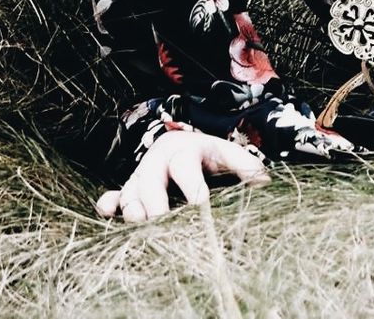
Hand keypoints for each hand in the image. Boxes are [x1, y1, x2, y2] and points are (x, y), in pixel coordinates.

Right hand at [95, 127, 269, 221]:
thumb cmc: (210, 157)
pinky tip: (108, 214)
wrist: (183, 149)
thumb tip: (265, 183)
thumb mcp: (229, 155)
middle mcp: (156, 161)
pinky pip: (112, 198)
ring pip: (130, 193)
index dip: (193, 188)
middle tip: (163, 223)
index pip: (185, 168)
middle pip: (150, 181)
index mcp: (183, 149)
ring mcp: (139, 177)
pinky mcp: (127, 191)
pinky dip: (109, 206)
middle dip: (156, 203)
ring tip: (140, 224)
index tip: (202, 208)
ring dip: (132, 209)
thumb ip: (247, 167)